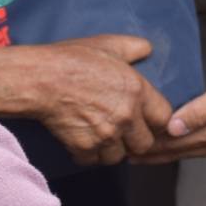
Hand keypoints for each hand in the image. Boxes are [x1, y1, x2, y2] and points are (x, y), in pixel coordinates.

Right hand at [30, 35, 174, 166]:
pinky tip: (84, 139)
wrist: (41, 79)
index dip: (155, 121)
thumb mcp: (107, 44)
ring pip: (119, 157)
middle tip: (123, 132)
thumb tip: (147, 50)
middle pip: (145, 145)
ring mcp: (105, 135)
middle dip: (135, 140)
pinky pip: (94, 161)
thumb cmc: (72, 60)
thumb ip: (133, 47)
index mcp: (137, 91)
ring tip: (101, 135)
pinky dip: (89, 155)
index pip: (164, 119)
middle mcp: (126, 117)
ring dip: (112, 150)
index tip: (146, 120)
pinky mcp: (85, 148)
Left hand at [130, 61, 205, 162]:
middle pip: (179, 151)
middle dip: (156, 154)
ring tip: (152, 152)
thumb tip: (172, 129)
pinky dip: (187, 145)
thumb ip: (198, 112)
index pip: (174, 146)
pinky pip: (203, 144)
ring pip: (191, 149)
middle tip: (132, 156)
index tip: (130, 152)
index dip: (151, 150)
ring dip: (170, 151)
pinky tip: (186, 141)